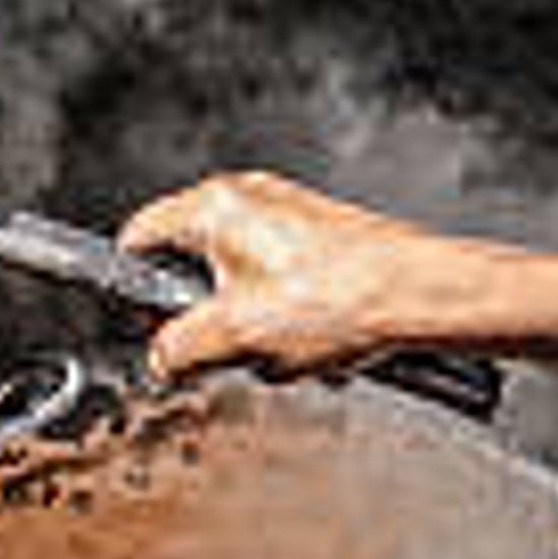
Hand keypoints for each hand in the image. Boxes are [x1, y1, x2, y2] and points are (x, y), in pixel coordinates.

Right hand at [113, 172, 495, 389]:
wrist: (425, 298)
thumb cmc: (344, 299)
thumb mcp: (238, 336)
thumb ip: (179, 348)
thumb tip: (162, 358)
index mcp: (216, 207)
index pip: (139, 238)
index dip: (132, 288)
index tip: (142, 324)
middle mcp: (250, 201)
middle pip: (193, 270)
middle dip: (211, 322)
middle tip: (236, 348)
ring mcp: (289, 220)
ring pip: (242, 287)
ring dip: (258, 330)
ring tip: (292, 351)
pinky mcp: (323, 243)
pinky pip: (283, 290)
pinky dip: (293, 324)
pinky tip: (320, 347)